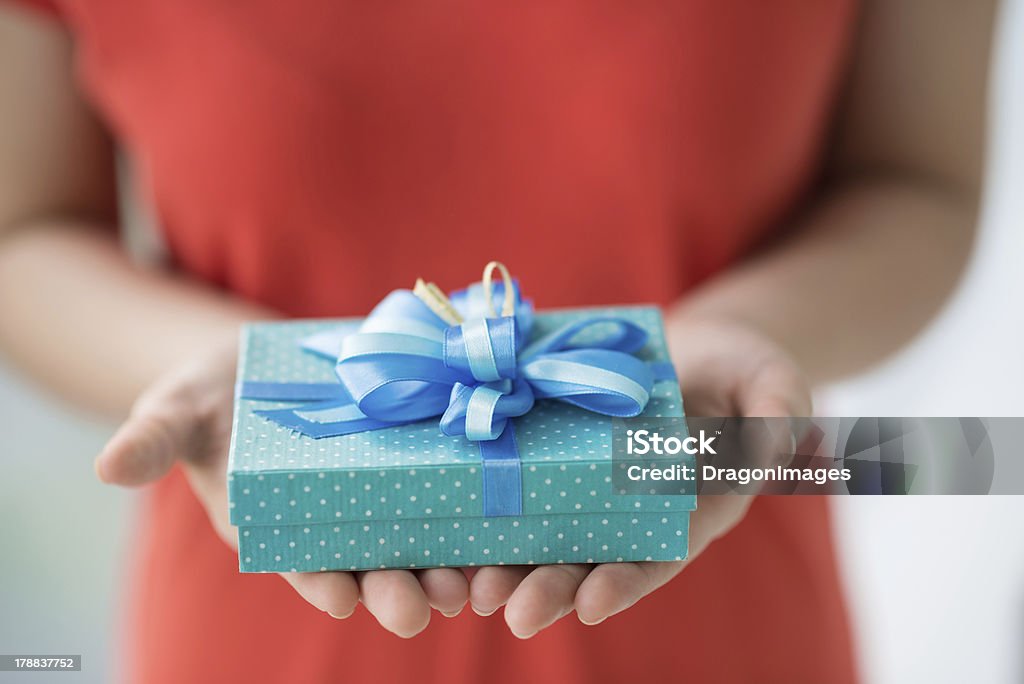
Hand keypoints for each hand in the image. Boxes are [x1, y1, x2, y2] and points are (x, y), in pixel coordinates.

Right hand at [95, 341, 468, 636]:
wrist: (264, 362)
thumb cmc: (213, 396)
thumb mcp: (178, 409)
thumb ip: (154, 438)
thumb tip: (107, 465)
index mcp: (278, 526)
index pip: (301, 564)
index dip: (320, 581)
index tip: (340, 596)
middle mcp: (335, 523)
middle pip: (370, 566)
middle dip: (394, 589)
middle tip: (422, 607)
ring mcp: (381, 496)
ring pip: (419, 543)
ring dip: (446, 566)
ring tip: (473, 584)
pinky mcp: (417, 462)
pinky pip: (451, 492)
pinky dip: (475, 511)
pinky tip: (503, 521)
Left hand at [467, 314, 811, 637]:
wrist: (697, 348)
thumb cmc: (745, 370)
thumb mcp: (774, 384)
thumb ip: (779, 414)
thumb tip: (781, 438)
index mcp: (694, 506)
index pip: (662, 554)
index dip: (628, 580)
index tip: (593, 604)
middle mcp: (639, 508)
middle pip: (596, 557)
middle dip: (555, 587)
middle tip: (514, 615)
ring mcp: (596, 484)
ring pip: (551, 533)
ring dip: (514, 564)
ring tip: (473, 590)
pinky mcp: (562, 454)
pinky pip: (526, 484)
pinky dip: (494, 509)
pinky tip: (456, 527)